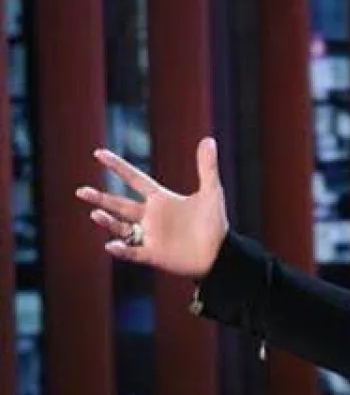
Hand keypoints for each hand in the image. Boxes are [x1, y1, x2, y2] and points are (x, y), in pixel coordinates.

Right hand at [75, 137, 228, 278]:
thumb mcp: (212, 193)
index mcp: (161, 200)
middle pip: (120, 205)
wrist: (222, 254)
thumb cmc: (215, 224)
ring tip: (95, 214)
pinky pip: (134, 252)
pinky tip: (111, 246)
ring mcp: (151, 236)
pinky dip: (122, 250)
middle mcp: (151, 217)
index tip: (99, 153)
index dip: (118, 166)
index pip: (135, 179)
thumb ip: (207, 167)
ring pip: (122, 227)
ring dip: (108, 221)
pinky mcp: (155, 255)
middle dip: (101, 199)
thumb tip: (210, 139)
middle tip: (81, 192)